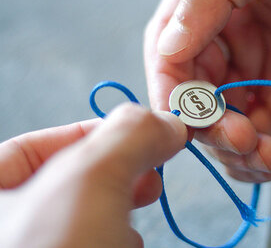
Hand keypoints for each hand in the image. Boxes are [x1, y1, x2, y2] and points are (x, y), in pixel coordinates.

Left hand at [0, 104, 186, 247]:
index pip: (34, 146)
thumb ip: (126, 137)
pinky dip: (120, 236)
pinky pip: (95, 242)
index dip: (92, 131)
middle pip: (67, 179)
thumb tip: (167, 123)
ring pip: (86, 213)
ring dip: (124, 203)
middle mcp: (9, 224)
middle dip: (118, 168)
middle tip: (151, 167)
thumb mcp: (88, 181)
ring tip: (147, 200)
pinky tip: (132, 240)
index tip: (139, 132)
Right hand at [144, 0, 270, 182]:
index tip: (180, 114)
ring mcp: (257, 69)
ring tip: (256, 150)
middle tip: (233, 135)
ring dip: (227, 144)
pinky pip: (253, 135)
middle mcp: (232, 32)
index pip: (170, 43)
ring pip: (219, 117)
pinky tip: (268, 158)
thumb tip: (169, 45)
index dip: (169, 82)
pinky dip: (252, 156)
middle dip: (203, 120)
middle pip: (191, 88)